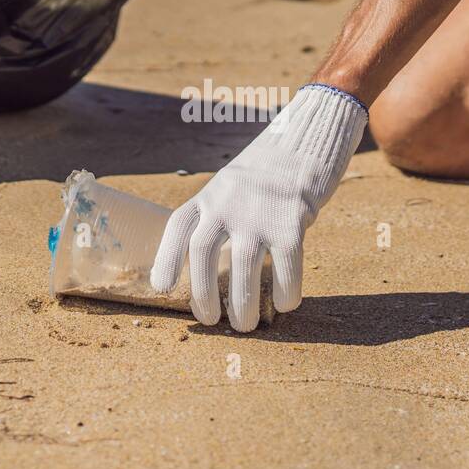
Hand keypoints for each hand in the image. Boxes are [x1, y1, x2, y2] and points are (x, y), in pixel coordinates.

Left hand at [150, 85, 366, 331]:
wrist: (308, 143)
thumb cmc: (267, 177)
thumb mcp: (230, 188)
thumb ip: (218, 220)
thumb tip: (213, 274)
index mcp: (209, 195)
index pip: (179, 227)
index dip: (166, 259)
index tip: (161, 287)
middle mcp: (228, 201)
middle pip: (204, 251)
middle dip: (203, 293)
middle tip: (210, 320)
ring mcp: (261, 211)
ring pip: (245, 266)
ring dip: (243, 303)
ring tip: (245, 325)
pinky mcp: (293, 221)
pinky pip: (287, 266)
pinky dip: (286, 291)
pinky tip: (285, 304)